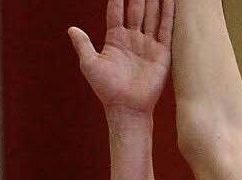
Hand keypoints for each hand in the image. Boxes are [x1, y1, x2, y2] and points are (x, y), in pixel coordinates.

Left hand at [69, 0, 174, 115]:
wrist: (126, 107)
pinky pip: (165, 28)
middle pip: (136, 9)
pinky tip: (170, 0)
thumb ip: (83, 44)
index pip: (117, 11)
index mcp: (115, 39)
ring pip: (152, 15)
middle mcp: (132, 38)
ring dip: (154, 0)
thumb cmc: (106, 89)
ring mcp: (148, 44)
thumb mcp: (90, 64)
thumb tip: (71, 29)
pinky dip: (168, 13)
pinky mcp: (161, 52)